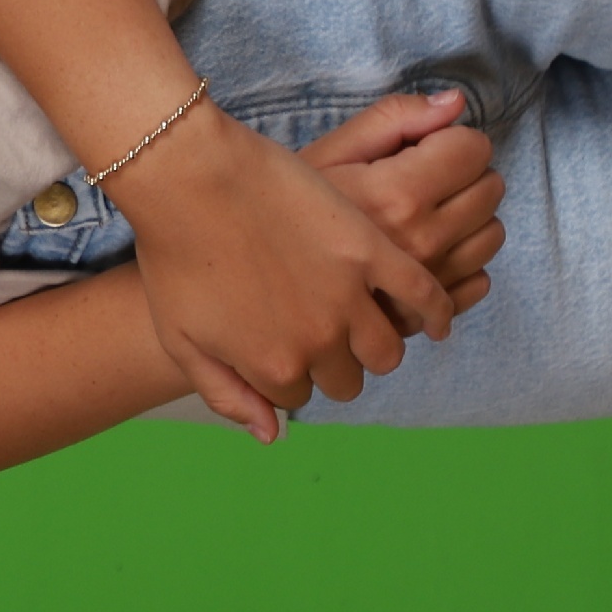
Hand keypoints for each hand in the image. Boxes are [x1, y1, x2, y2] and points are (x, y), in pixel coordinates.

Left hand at [110, 91, 501, 444]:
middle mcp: (318, 341)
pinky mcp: (371, 249)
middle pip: (347, 379)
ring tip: (368, 324)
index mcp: (273, 366)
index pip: (299, 395)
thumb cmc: (174, 254)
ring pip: (387, 350)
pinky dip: (436, 311)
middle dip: (332, 363)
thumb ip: (226, 395)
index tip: (280, 344)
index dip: (287, 371)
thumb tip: (271, 435)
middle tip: (320, 331)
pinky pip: (422, 294)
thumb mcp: (181, 339)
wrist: (189, 177)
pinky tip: (437, 318)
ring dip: (377, 344)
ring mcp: (348, 296)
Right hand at [305, 89, 506, 320]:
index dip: (451, 140)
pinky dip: (462, 266)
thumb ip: (396, 118)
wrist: (251, 273)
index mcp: (399, 192)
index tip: (425, 148)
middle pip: (490, 191)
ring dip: (467, 220)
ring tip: (423, 217)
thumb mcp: (333, 149)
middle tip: (425, 180)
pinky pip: (477, 283)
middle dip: (464, 176)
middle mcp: (420, 242)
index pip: (474, 150)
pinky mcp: (420, 319)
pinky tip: (425, 256)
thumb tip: (455, 104)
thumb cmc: (287, 203)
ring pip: (490, 237)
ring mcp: (425, 286)